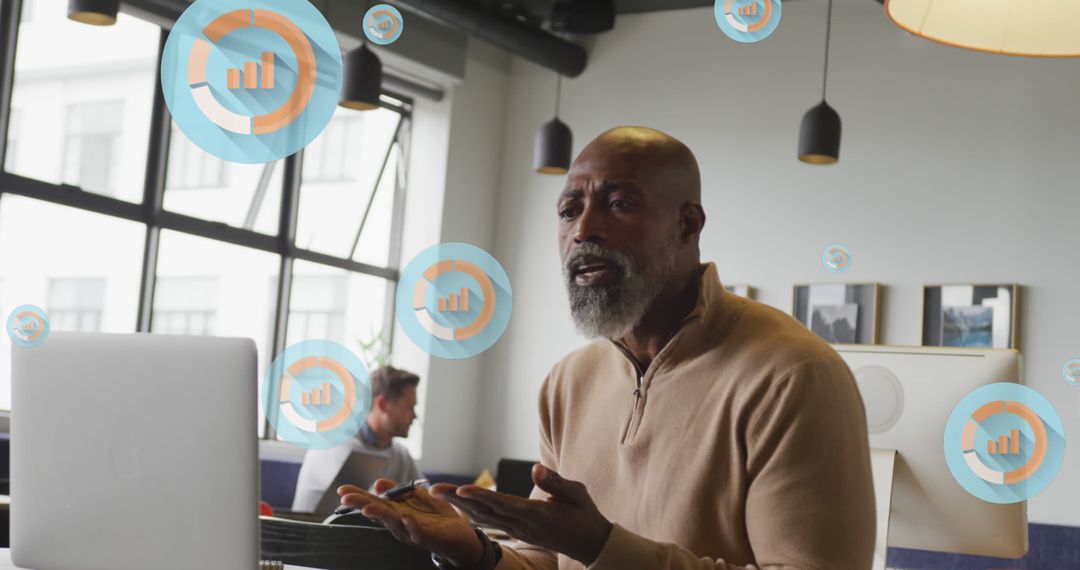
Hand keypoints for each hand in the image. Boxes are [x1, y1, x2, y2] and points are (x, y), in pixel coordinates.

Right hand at [338, 479, 483, 566]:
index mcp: (396, 511)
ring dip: (380, 515)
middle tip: (346, 499)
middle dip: (361, 505)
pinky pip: (418, 532)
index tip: (342, 490)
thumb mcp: (418, 498)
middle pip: (378, 513)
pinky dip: (411, 525)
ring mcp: (412, 531)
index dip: (358, 496)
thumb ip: (400, 491)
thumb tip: (379, 483)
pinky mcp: (428, 537)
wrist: (462, 536)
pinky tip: (405, 517)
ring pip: (393, 523)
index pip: (374, 502)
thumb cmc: (437, 518)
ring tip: (367, 508)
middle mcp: (400, 523)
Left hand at [430, 464, 612, 565]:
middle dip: (457, 500)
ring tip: (436, 493)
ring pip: (482, 516)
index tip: (460, 491)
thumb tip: (536, 468)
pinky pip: (489, 521)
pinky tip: (456, 504)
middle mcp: (522, 524)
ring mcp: (518, 529)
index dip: (480, 497)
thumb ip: (555, 482)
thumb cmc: (584, 514)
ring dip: (458, 505)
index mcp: (536, 515)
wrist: (589, 543)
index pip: (503, 504)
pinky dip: (470, 512)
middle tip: (432, 489)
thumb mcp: (577, 494)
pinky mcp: (517, 530)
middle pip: (484, 511)